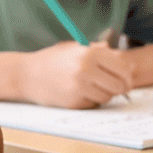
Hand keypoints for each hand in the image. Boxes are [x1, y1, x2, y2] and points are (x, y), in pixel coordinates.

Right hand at [19, 42, 134, 107]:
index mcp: (89, 53)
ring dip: (104, 94)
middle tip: (114, 87)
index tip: (125, 79)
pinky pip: (94, 104)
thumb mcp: (74, 48)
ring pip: (108, 96)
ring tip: (92, 88)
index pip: (123, 68)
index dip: (127, 76)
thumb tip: (122, 60)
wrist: (25, 74)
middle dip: (119, 88)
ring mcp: (80, 87)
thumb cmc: (51, 60)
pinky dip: (90, 100)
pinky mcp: (74, 101)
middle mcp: (86, 69)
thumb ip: (98, 51)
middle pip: (119, 85)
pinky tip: (78, 93)